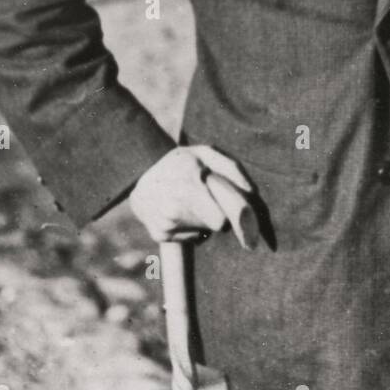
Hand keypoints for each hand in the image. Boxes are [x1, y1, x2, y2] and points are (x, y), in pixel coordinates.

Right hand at [129, 144, 257, 247]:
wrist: (137, 176)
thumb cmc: (180, 163)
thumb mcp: (204, 153)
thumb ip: (231, 168)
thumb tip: (252, 192)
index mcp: (187, 183)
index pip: (221, 219)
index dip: (236, 217)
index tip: (247, 224)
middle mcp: (173, 207)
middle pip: (218, 225)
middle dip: (222, 213)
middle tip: (211, 197)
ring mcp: (165, 223)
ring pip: (206, 231)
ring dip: (206, 219)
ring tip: (191, 200)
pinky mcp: (159, 235)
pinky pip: (193, 237)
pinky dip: (192, 226)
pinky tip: (180, 210)